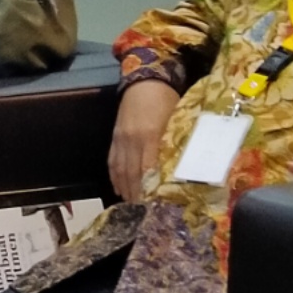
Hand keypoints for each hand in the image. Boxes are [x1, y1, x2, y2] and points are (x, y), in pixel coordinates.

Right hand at [108, 81, 181, 202]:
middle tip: (143, 212)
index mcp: (150, 135)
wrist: (145, 79)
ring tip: (131, 205)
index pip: (148, 170)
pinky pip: (112, 161)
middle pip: (131, 174)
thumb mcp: (176, 121)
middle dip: (136, 194)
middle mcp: (132, 139)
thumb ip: (175, 144)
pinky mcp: (115, 137)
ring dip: (125, 189)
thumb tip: (181, 169)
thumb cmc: (168, 99)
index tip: (154, 206)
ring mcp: (120, 139)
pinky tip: (119, 188)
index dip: (149, 189)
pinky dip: (115, 177)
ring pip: (120, 170)